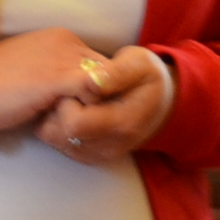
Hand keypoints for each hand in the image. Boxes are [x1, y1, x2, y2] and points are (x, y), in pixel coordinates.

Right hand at [0, 28, 113, 135]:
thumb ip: (60, 79)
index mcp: (61, 39)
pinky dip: (88, 113)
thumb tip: (82, 98)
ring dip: (97, 107)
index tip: (85, 110)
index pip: (101, 64)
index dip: (99, 91)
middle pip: (110, 72)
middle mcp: (67, 42)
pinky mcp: (56, 78)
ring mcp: (63, 58)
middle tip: (88, 121)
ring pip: (107, 84)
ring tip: (76, 124)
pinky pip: (94, 94)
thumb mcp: (34, 75)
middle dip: (105, 98)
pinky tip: (67, 124)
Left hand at [38, 45, 174, 165]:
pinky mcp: (94, 156)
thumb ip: (117, 72)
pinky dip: (60, 129)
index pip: (76, 123)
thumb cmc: (148, 78)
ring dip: (56, 120)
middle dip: (58, 110)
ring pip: (58, 142)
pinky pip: (62, 147)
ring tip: (74, 100)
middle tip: (72, 91)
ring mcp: (102, 154)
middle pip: (62, 134)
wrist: (163, 103)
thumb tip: (91, 81)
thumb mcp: (139, 63)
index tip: (77, 84)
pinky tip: (74, 112)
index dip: (67, 101)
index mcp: (123, 123)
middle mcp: (112, 145)